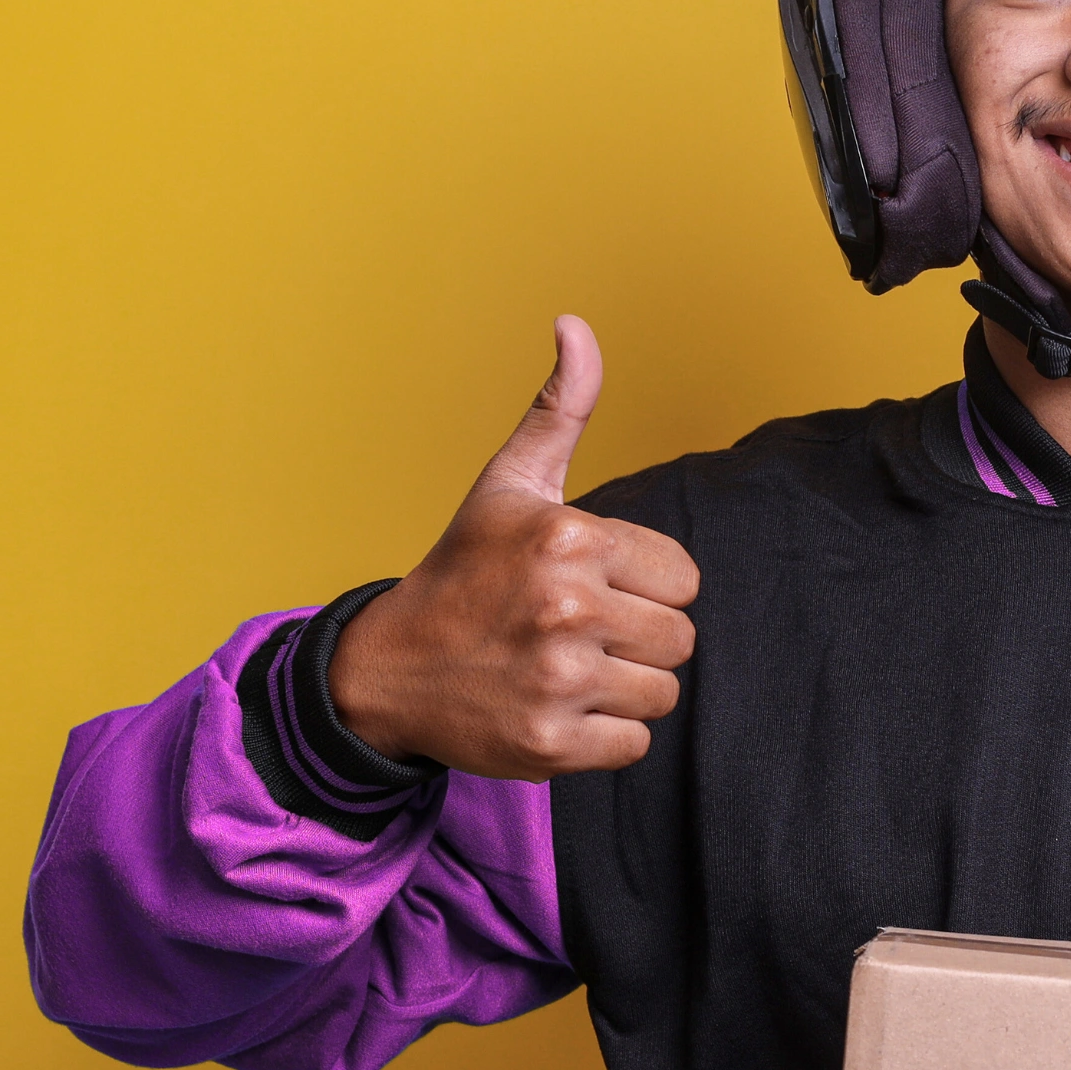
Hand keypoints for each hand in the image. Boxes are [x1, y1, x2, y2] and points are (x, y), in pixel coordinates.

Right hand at [326, 315, 700, 779]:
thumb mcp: (509, 483)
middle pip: (680, 638)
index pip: (683, 578)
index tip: (590, 585)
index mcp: (569, 539)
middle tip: (574, 632)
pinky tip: (554, 709)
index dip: (644, 584)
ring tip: (562, 668)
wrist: (387, 668)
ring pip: (662, 694)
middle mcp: (565, 606)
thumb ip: (559, 408)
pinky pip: (634, 745)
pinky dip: (603, 737)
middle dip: (636, 638)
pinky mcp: (550, 744)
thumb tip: (576, 324)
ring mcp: (557, 679)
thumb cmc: (463, 570)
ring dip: (622, 689)